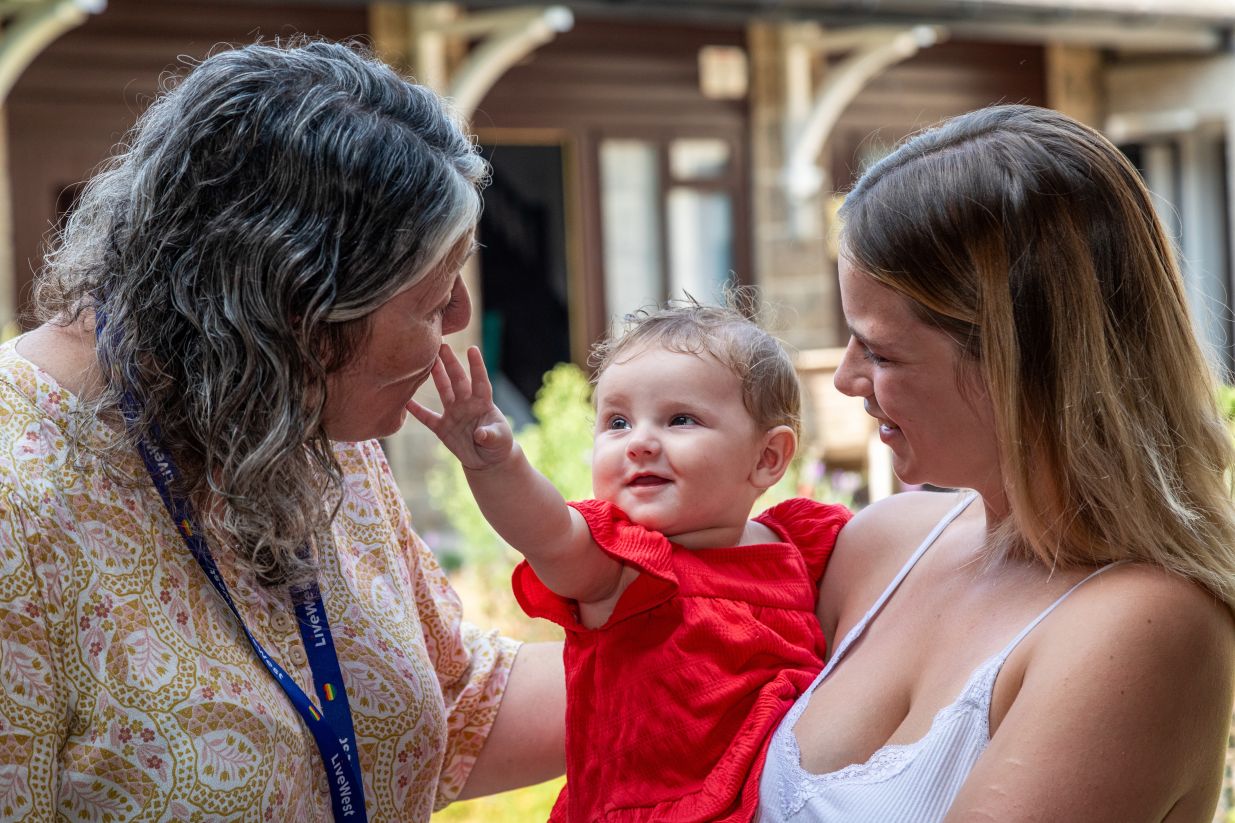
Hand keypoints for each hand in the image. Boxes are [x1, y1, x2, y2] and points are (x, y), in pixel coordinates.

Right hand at [407, 344, 514, 470]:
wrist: (486, 460)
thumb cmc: (498, 445)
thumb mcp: (499, 441)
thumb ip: (491, 435)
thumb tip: (481, 434)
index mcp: (483, 403)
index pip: (480, 381)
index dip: (477, 366)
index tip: (473, 349)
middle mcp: (467, 404)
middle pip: (458, 380)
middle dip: (451, 363)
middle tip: (442, 345)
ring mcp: (454, 414)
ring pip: (443, 391)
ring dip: (436, 376)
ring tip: (427, 361)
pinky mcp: (442, 428)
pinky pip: (427, 417)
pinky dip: (416, 410)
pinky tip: (405, 401)